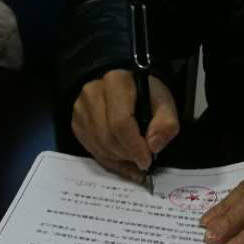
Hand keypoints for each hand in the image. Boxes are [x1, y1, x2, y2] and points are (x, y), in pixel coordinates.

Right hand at [71, 68, 179, 182]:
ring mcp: (81, 107)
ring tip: (133, 157)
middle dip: (128, 154)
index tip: (147, 160)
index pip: (120, 121)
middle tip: (142, 160)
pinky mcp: (77, 121)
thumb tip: (153, 146)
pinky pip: (91, 149)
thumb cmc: (147, 94)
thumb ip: (166, 123)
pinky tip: (123, 161)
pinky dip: (109, 161)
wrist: (127, 87)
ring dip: (119, 159)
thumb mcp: (165, 103)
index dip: (134, 146)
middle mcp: (93, 92)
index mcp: (116, 82)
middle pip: (107, 136)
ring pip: (98, 146)